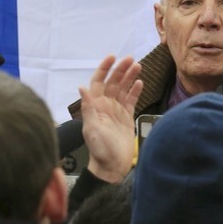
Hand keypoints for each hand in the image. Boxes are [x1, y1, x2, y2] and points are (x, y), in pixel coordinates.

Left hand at [78, 55, 142, 182]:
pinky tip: (140, 83)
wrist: (112, 166)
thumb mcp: (92, 128)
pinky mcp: (126, 117)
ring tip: (138, 66)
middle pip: (113, 82)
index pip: (98, 81)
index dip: (104, 68)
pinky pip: (131, 100)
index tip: (112, 57)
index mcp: (95, 106)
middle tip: (130, 60)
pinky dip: (135, 91)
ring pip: (123, 88)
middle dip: (121, 70)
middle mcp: (105, 105)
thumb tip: (82, 88)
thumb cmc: (99, 150)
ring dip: (129, 77)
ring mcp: (116, 110)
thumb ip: (88, 108)